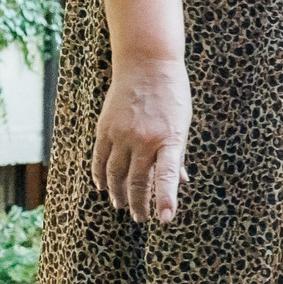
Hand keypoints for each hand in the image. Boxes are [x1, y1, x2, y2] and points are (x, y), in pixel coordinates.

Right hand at [92, 56, 189, 223]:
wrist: (147, 64)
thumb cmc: (172, 96)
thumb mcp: (182, 125)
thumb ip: (178, 154)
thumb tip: (181, 182)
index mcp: (170, 139)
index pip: (167, 176)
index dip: (166, 199)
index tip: (164, 220)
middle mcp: (144, 139)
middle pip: (136, 181)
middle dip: (138, 204)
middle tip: (141, 218)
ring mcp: (122, 134)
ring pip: (115, 174)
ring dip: (118, 193)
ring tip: (121, 206)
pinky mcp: (105, 128)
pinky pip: (100, 159)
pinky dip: (100, 175)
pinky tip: (103, 186)